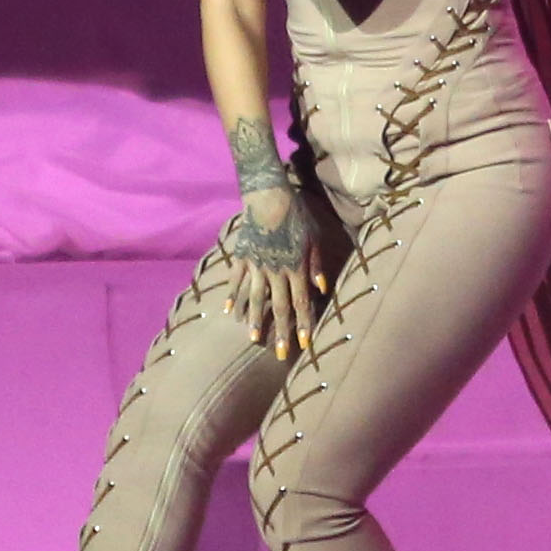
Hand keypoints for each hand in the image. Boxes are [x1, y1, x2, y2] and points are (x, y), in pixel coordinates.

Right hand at [225, 185, 327, 360]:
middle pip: (280, 307)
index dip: (303, 324)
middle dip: (281, 332)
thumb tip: (321, 288)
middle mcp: (276, 272)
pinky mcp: (241, 257)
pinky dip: (231, 296)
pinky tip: (229, 311)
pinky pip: (235, 280)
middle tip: (279, 354)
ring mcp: (256, 265)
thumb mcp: (314, 238)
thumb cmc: (297, 215)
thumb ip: (316, 265)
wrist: (269, 196)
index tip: (303, 344)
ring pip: (255, 299)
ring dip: (254, 320)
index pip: (301, 303)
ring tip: (252, 338)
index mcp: (296, 268)